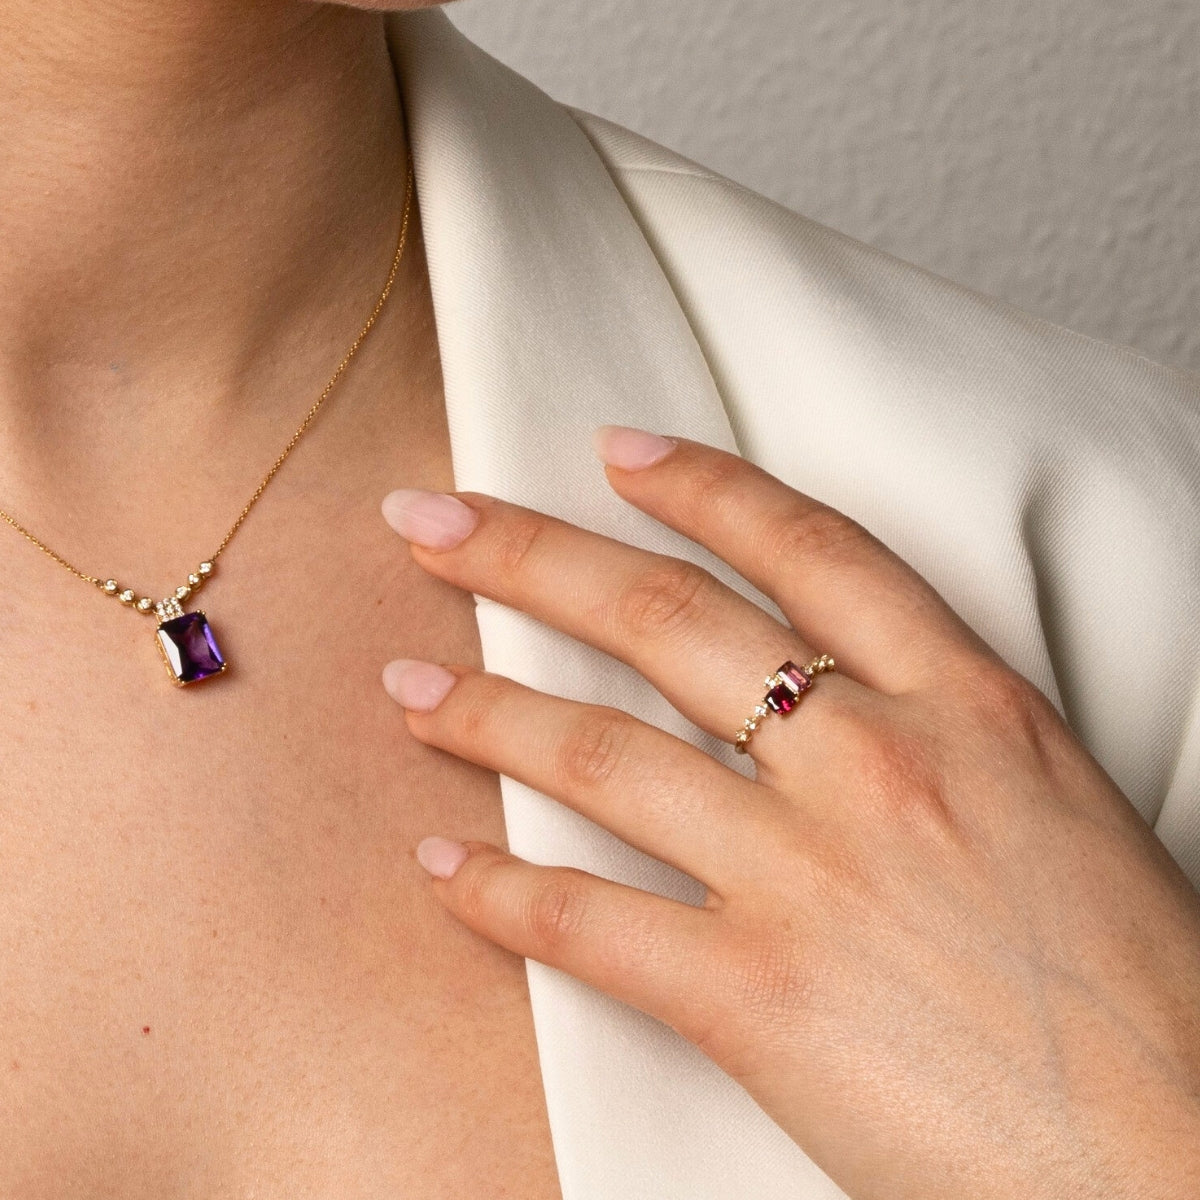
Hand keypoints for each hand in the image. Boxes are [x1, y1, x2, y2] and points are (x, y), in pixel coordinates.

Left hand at [379, 425, 1199, 1199]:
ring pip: (601, 756)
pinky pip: (591, 923)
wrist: (1179, 1159)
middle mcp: (878, 764)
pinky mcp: (761, 999)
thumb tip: (832, 692)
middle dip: (530, 558)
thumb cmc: (1131, 983)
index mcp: (969, 703)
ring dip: (484, 713)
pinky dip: (502, 895)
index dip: (696, 485)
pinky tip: (445, 873)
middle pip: (667, 620)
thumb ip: (941, 726)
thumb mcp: (1051, 799)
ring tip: (406, 689)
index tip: (610, 453)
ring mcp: (811, 877)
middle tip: (433, 522)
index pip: (805, 548)